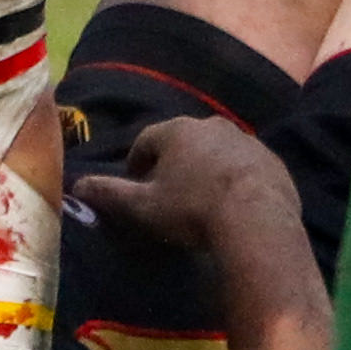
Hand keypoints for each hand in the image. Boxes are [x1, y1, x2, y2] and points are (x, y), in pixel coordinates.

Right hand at [71, 115, 292, 254]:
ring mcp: (248, 141)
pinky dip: (236, 180)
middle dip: (173, 163)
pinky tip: (233, 205)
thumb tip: (76, 185)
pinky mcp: (274, 162)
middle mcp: (213, 126)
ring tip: (202, 200)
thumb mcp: (143, 207)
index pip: (146, 139)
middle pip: (184, 142)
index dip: (137, 162)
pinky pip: (246, 168)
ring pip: (217, 152)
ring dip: (207, 169)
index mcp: (178, 130)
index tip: (135, 184)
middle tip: (168, 193)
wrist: (258, 223)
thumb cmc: (192, 210)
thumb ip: (109, 193)